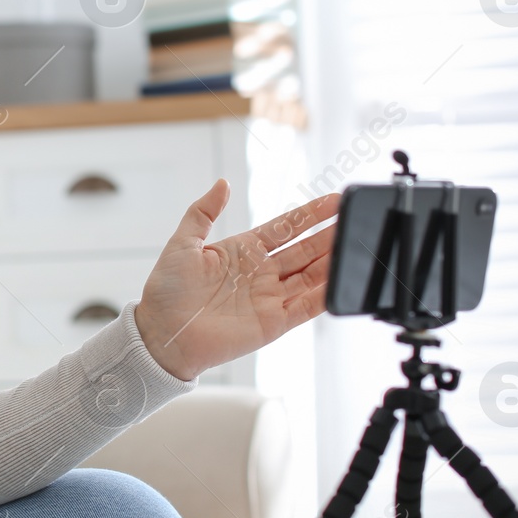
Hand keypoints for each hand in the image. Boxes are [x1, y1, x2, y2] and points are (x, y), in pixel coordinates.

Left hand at [133, 180, 338, 380]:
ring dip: (333, 261)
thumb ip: (203, 212)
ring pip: (311, 275)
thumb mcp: (182, 243)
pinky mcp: (273, 323)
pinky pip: (306, 307)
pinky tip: (342, 281)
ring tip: (356, 243)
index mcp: (243, 250)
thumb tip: (222, 184)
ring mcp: (270, 298)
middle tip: (356, 218)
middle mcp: (261, 273)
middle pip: (305, 250)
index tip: (334, 200)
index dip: (310, 214)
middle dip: (330, 234)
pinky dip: (325, 295)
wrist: (161, 334)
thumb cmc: (167, 291)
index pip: (286, 227)